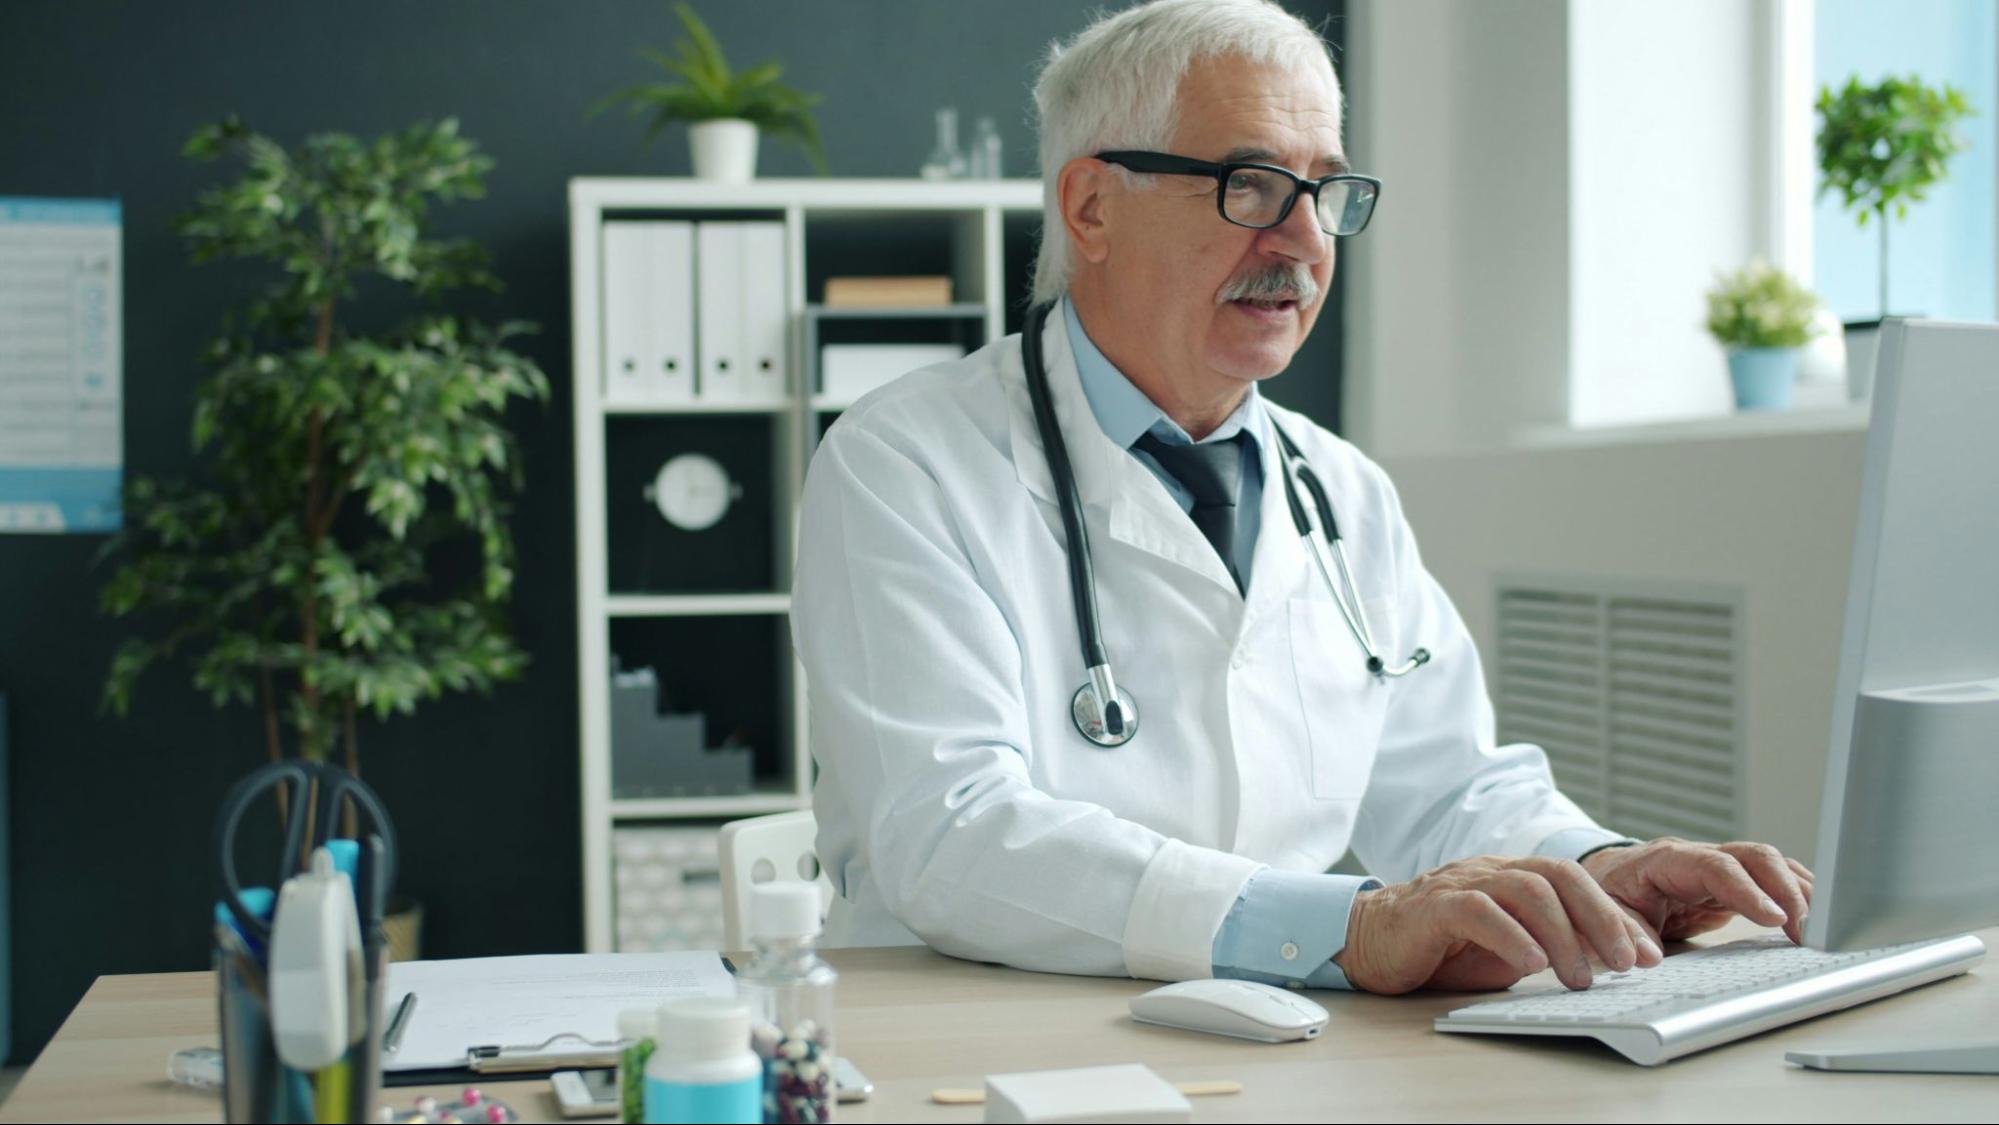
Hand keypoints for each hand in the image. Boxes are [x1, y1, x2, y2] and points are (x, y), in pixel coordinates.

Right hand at [1332, 855, 1665, 994]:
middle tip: (1630, 963)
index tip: (1652, 955)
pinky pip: (1479, 910)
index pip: (1577, 884)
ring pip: (1527, 890)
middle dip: (1604, 919)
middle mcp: (1493, 871)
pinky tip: (1531, 965)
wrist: (1366, 941)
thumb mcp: (1504, 950)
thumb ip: (1545, 947)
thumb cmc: (1439, 948)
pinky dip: (1512, 936)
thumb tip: (1602, 967)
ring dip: (1564, 936)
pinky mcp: (1433, 905)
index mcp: (1513, 878)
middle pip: (1561, 877)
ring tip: (1580, 978)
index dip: (1618, 917)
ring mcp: (1463, 883)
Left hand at [1580, 837, 1814, 945]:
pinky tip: (1818, 919)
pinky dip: (1799, 897)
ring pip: (1773, 866)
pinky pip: (1775, 882)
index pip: (1716, 867)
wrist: (1609, 877)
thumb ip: (1624, 930)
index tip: (1775, 918)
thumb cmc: (1609, 893)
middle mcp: (1701, 856)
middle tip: (1809, 930)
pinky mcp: (1737, 884)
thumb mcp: (1605, 910)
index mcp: (1668, 859)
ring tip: (1824, 930)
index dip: (1748, 891)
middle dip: (1787, 890)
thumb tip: (1646, 957)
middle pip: (1755, 857)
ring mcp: (1723, 867)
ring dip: (1802, 894)